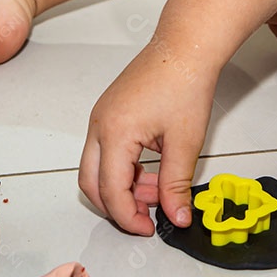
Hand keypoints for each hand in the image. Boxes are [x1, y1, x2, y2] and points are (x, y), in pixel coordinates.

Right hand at [79, 37, 215, 234]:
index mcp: (115, 133)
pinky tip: (151, 172)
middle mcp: (99, 126)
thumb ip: (176, 185)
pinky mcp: (108, 114)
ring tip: (158, 191)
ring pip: (96, 169)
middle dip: (117, 207)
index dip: (129, 218)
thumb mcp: (185, 143)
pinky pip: (104, 152)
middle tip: (147, 217)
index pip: (111, 192)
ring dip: (122, 188)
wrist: (185, 48)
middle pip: (91, 184)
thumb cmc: (185, 83)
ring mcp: (100, 118)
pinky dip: (123, 170)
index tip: (149, 228)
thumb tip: (176, 216)